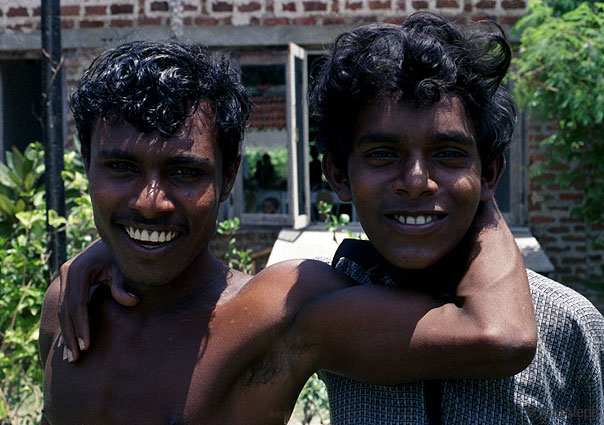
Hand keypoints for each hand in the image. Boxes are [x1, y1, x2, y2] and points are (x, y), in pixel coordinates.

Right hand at [57, 239, 137, 361]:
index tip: (86, 346)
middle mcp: (68, 272)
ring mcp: (65, 277)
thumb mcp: (123, 268)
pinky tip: (67, 343)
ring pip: (62, 310)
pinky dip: (66, 325)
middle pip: (65, 310)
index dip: (81, 326)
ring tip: (70, 357)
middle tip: (75, 358)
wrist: (113, 240)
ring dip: (66, 334)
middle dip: (70, 335)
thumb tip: (133, 302)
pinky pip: (64, 306)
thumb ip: (123, 285)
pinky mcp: (68, 281)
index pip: (77, 305)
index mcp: (79, 270)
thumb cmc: (121, 255)